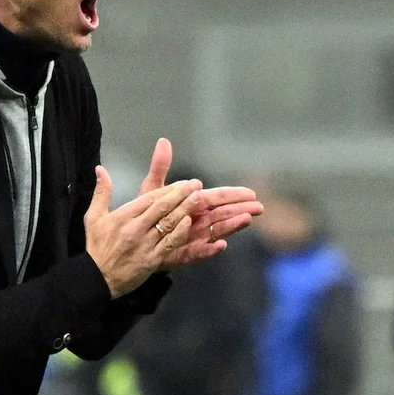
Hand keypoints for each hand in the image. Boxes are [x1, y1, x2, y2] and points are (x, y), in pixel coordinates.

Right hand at [84, 165, 201, 297]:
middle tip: (197, 185)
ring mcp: (145, 244)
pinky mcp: (152, 260)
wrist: (97, 277)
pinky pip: (169, 244)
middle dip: (181, 195)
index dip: (169, 189)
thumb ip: (102, 192)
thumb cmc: (97, 246)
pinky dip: (180, 233)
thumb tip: (100, 169)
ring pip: (169, 224)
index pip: (150, 199)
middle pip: (162, 208)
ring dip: (185, 210)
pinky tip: (189, 223)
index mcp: (124, 216)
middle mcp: (136, 228)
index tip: (184, 182)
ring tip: (199, 198)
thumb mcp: (93, 217)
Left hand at [136, 138, 263, 269]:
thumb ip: (160, 168)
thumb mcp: (153, 189)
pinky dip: (211, 249)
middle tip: (258, 208)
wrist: (135, 240)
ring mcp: (195, 237)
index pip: (217, 197)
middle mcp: (198, 220)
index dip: (234, 195)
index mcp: (193, 203)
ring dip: (232, 226)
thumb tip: (163, 141)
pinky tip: (221, 245)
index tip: (251, 193)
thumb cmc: (149, 213)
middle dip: (241, 210)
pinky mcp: (186, 253)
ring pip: (217, 230)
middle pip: (223, 213)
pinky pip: (201, 251)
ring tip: (246, 219)